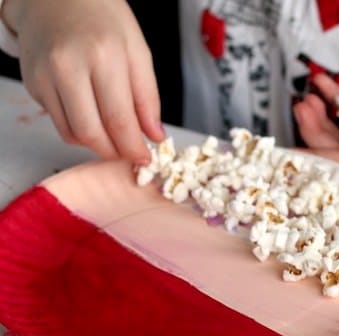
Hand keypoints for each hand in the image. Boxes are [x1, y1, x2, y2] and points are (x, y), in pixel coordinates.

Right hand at [2, 0, 163, 162]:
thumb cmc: (103, 22)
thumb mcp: (138, 52)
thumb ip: (148, 98)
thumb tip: (155, 136)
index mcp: (104, 56)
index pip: (119, 120)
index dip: (133, 148)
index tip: (144, 159)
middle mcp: (69, 66)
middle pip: (93, 133)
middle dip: (115, 153)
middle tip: (128, 153)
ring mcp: (45, 76)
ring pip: (73, 135)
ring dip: (97, 146)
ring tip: (113, 138)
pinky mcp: (33, 84)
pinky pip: (59, 124)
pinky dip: (79, 132)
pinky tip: (92, 119)